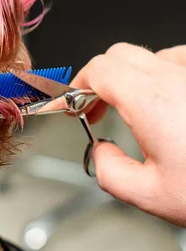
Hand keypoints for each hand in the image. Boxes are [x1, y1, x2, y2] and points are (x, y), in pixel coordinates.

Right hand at [72, 43, 185, 226]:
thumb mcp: (150, 195)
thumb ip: (108, 171)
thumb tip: (100, 152)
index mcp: (152, 102)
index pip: (99, 69)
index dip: (78, 85)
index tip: (75, 104)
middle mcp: (176, 77)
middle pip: (121, 55)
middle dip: (100, 78)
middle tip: (96, 107)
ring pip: (152, 57)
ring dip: (133, 78)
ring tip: (135, 110)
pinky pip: (180, 62)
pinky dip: (164, 76)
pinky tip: (169, 103)